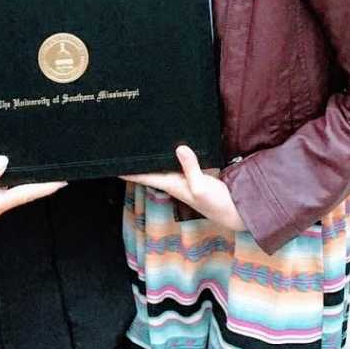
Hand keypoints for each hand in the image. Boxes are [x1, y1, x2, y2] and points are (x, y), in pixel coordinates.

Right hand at [0, 155, 65, 239]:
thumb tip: (4, 162)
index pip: (25, 193)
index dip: (45, 186)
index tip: (63, 179)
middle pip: (22, 192)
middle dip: (39, 182)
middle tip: (57, 169)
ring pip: (10, 190)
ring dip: (25, 181)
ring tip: (40, 168)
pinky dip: (8, 180)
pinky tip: (9, 171)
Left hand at [122, 145, 245, 231]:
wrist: (237, 210)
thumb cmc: (217, 204)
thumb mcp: (202, 187)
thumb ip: (190, 168)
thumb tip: (178, 148)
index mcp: (171, 184)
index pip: (144, 176)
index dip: (128, 171)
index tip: (112, 164)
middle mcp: (175, 179)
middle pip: (153, 167)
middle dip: (140, 158)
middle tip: (126, 143)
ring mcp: (186, 175)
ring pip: (167, 161)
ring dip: (157, 153)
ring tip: (144, 139)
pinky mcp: (198, 170)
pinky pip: (183, 158)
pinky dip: (178, 150)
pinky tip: (174, 139)